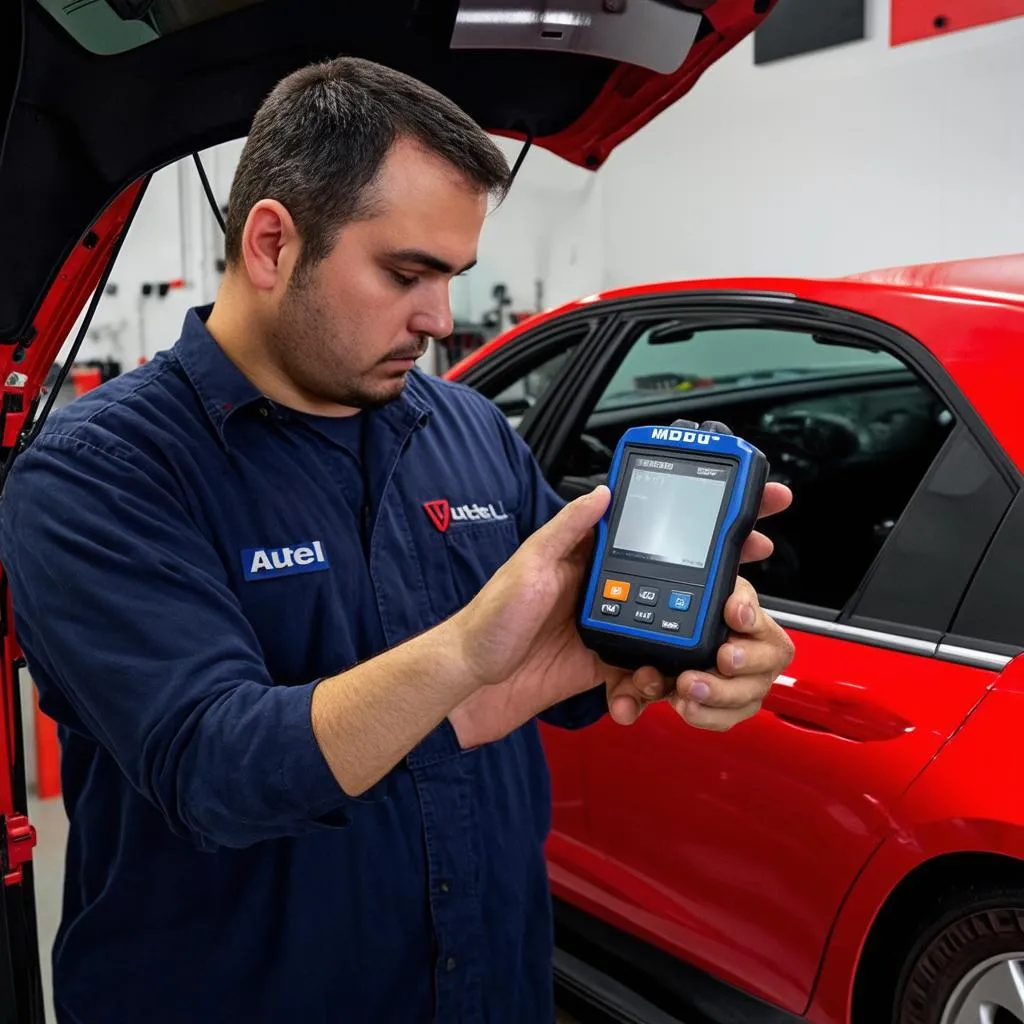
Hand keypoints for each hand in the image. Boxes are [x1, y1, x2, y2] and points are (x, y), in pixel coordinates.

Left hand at [447, 481, 792, 745]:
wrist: (472, 681)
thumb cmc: (488, 620)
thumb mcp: (530, 565)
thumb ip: (567, 530)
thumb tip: (601, 491)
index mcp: (587, 556)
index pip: (652, 526)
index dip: (697, 514)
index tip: (744, 505)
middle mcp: (604, 587)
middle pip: (674, 575)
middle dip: (716, 574)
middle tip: (752, 569)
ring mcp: (609, 624)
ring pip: (669, 624)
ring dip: (688, 638)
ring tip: (703, 646)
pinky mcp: (606, 661)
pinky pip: (646, 668)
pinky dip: (655, 679)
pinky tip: (646, 687)